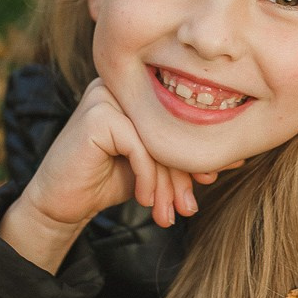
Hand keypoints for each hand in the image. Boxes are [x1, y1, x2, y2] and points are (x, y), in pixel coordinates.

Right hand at [7, 77, 243, 252]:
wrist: (61, 203)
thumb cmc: (108, 180)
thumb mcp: (155, 166)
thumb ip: (184, 154)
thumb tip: (237, 155)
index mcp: (138, 89)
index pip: (180, 117)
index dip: (198, 151)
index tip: (212, 179)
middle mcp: (123, 85)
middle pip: (171, 128)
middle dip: (184, 172)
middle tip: (189, 207)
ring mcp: (108, 95)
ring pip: (159, 139)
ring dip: (168, 182)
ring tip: (169, 212)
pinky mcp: (98, 114)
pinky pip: (141, 147)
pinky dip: (147, 177)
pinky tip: (143, 199)